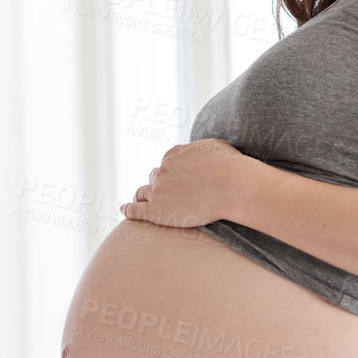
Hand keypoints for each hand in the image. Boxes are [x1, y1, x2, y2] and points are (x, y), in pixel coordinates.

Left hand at [121, 138, 248, 227]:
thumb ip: (200, 149)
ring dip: (142, 197)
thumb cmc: (230, 167)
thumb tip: (200, 152)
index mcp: (174, 155)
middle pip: (154, 178)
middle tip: (165, 194)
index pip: (166, 165)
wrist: (232, 187)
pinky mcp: (156, 211)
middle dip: (158, 185)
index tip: (176, 181)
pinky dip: (128, 209)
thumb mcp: (214, 146)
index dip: (171, 173)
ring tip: (140, 202)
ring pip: (142, 193)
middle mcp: (162, 171)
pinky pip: (135, 210)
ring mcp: (158, 191)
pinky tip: (124, 210)